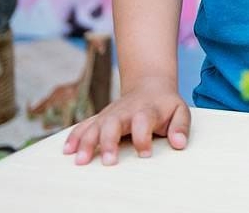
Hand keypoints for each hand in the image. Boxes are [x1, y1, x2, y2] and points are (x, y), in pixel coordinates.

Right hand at [64, 76, 189, 165]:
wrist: (149, 86)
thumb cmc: (165, 104)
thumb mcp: (180, 111)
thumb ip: (181, 126)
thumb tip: (179, 143)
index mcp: (146, 110)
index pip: (143, 121)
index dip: (143, 138)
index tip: (145, 154)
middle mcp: (125, 112)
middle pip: (113, 124)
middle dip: (109, 142)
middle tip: (109, 162)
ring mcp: (110, 114)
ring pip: (95, 126)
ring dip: (86, 143)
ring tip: (81, 161)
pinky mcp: (100, 118)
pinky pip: (84, 126)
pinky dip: (75, 137)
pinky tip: (67, 151)